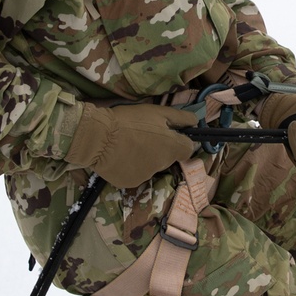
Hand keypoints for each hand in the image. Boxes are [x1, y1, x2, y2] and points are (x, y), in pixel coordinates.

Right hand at [65, 102, 196, 187]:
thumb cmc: (130, 121)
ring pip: (151, 167)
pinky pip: (135, 174)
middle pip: (168, 158)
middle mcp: (163, 165)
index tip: (169, 134)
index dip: (180, 141)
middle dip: (160, 149)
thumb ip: (181, 118)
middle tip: (143, 136)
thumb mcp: (158, 112)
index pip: (188, 150)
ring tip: (128, 146)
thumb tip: (196, 122)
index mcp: (172, 148)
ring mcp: (146, 177)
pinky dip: (130, 167)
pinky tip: (120, 156)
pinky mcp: (130, 183)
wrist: (98, 137)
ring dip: (145, 158)